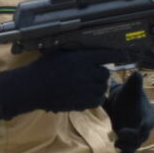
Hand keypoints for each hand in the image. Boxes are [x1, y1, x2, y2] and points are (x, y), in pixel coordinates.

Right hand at [0, 48, 116, 116]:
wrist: (30, 88)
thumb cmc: (42, 69)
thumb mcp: (58, 53)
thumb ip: (76, 52)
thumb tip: (91, 49)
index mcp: (80, 59)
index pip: (107, 55)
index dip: (117, 55)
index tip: (123, 55)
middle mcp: (85, 73)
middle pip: (105, 73)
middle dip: (100, 74)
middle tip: (92, 75)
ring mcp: (84, 89)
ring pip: (102, 87)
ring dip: (98, 86)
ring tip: (87, 86)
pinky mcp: (81, 102)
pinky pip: (97, 100)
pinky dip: (95, 98)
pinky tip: (85, 95)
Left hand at [103, 71, 153, 152]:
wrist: (118, 102)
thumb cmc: (126, 95)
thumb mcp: (130, 89)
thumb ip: (134, 84)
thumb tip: (136, 74)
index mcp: (148, 117)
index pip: (146, 126)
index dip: (138, 130)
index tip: (126, 131)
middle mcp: (143, 129)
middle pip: (139, 139)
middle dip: (129, 141)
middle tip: (116, 140)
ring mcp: (135, 137)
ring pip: (132, 147)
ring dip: (124, 150)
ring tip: (114, 150)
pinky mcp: (127, 142)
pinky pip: (127, 152)